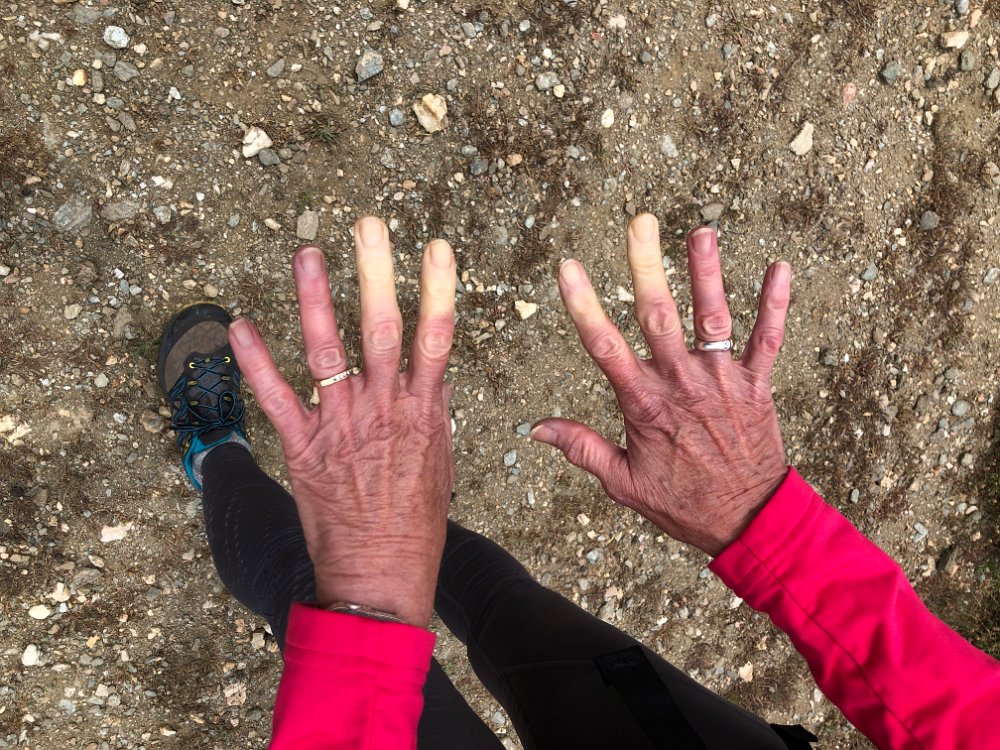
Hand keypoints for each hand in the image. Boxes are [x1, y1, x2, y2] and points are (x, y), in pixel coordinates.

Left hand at [227, 217, 455, 627]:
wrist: (381, 575)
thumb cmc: (416, 522)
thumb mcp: (439, 461)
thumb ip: (434, 412)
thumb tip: (436, 374)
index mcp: (424, 412)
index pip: (437, 338)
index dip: (437, 289)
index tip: (436, 247)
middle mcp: (384, 410)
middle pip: (384, 328)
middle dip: (377, 272)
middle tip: (368, 224)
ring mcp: (342, 426)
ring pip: (329, 350)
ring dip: (317, 299)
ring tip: (306, 252)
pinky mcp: (303, 448)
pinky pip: (277, 398)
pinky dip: (257, 362)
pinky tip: (241, 326)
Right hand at [530, 215, 790, 555]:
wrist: (749, 521)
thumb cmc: (683, 502)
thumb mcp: (623, 483)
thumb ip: (582, 448)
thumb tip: (536, 429)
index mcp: (644, 405)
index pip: (605, 346)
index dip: (584, 305)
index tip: (568, 267)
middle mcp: (682, 384)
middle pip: (660, 316)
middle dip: (646, 266)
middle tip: (639, 223)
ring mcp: (722, 382)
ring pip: (714, 319)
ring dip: (708, 274)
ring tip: (703, 231)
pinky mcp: (758, 386)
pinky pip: (769, 340)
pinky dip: (775, 304)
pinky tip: (779, 267)